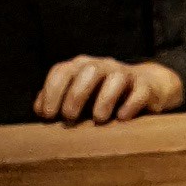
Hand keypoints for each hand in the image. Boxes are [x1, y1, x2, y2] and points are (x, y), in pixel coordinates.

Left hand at [34, 56, 184, 124]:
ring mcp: (125, 74)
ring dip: (105, 98)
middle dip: (76, 94)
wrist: (145, 89)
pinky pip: (139, 91)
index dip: (52, 91)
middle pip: (88, 71)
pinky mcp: (145, 87)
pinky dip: (130, 104)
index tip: (48, 115)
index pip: (63, 71)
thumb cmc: (103, 96)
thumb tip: (39, 110)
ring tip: (99, 119)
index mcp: (81, 67)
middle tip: (70, 117)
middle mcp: (103, 66)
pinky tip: (122, 118)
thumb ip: (58, 100)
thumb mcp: (78, 97)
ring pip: (115, 78)